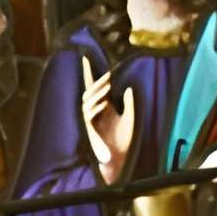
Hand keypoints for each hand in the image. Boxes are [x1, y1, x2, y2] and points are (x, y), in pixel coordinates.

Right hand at [81, 68, 136, 186]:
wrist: (121, 158)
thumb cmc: (125, 139)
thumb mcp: (131, 118)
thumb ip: (130, 104)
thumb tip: (129, 88)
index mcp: (103, 106)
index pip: (93, 87)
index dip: (89, 73)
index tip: (85, 57)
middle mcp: (95, 111)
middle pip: (89, 91)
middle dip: (97, 82)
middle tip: (109, 76)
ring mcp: (91, 120)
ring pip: (87, 102)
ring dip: (97, 93)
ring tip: (108, 88)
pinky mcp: (89, 129)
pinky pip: (88, 116)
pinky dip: (95, 108)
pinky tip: (104, 105)